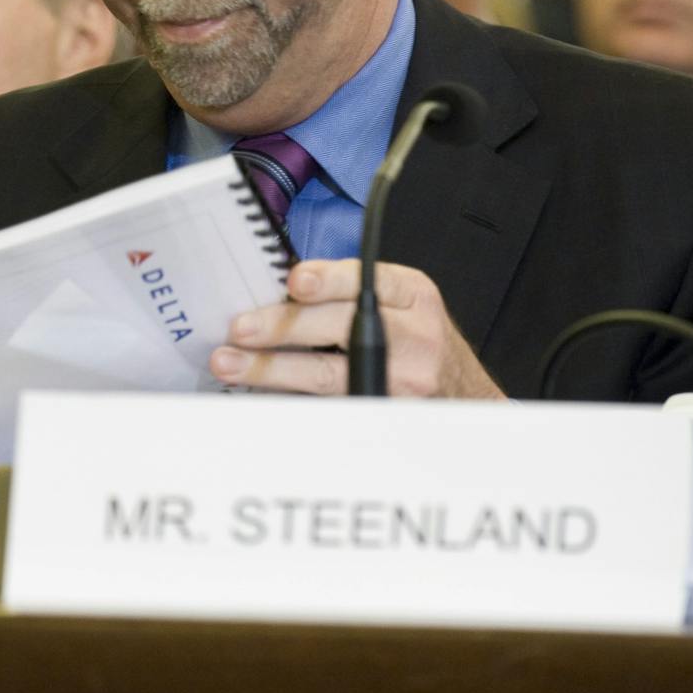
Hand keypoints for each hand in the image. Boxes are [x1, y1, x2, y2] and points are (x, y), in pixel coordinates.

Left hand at [210, 259, 504, 399]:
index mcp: (412, 294)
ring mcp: (403, 380)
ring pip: (327, 373)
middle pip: (340, 327)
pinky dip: (287, 398)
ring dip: (272, 368)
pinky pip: (328, 404)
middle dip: (284, 327)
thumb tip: (275, 293)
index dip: (329, 281)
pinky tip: (257, 393)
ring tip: (232, 363)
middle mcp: (414, 335)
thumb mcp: (396, 302)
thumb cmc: (414, 340)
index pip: (367, 281)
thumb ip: (345, 292)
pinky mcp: (386, 411)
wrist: (460, 392)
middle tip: (241, 328)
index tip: (296, 282)